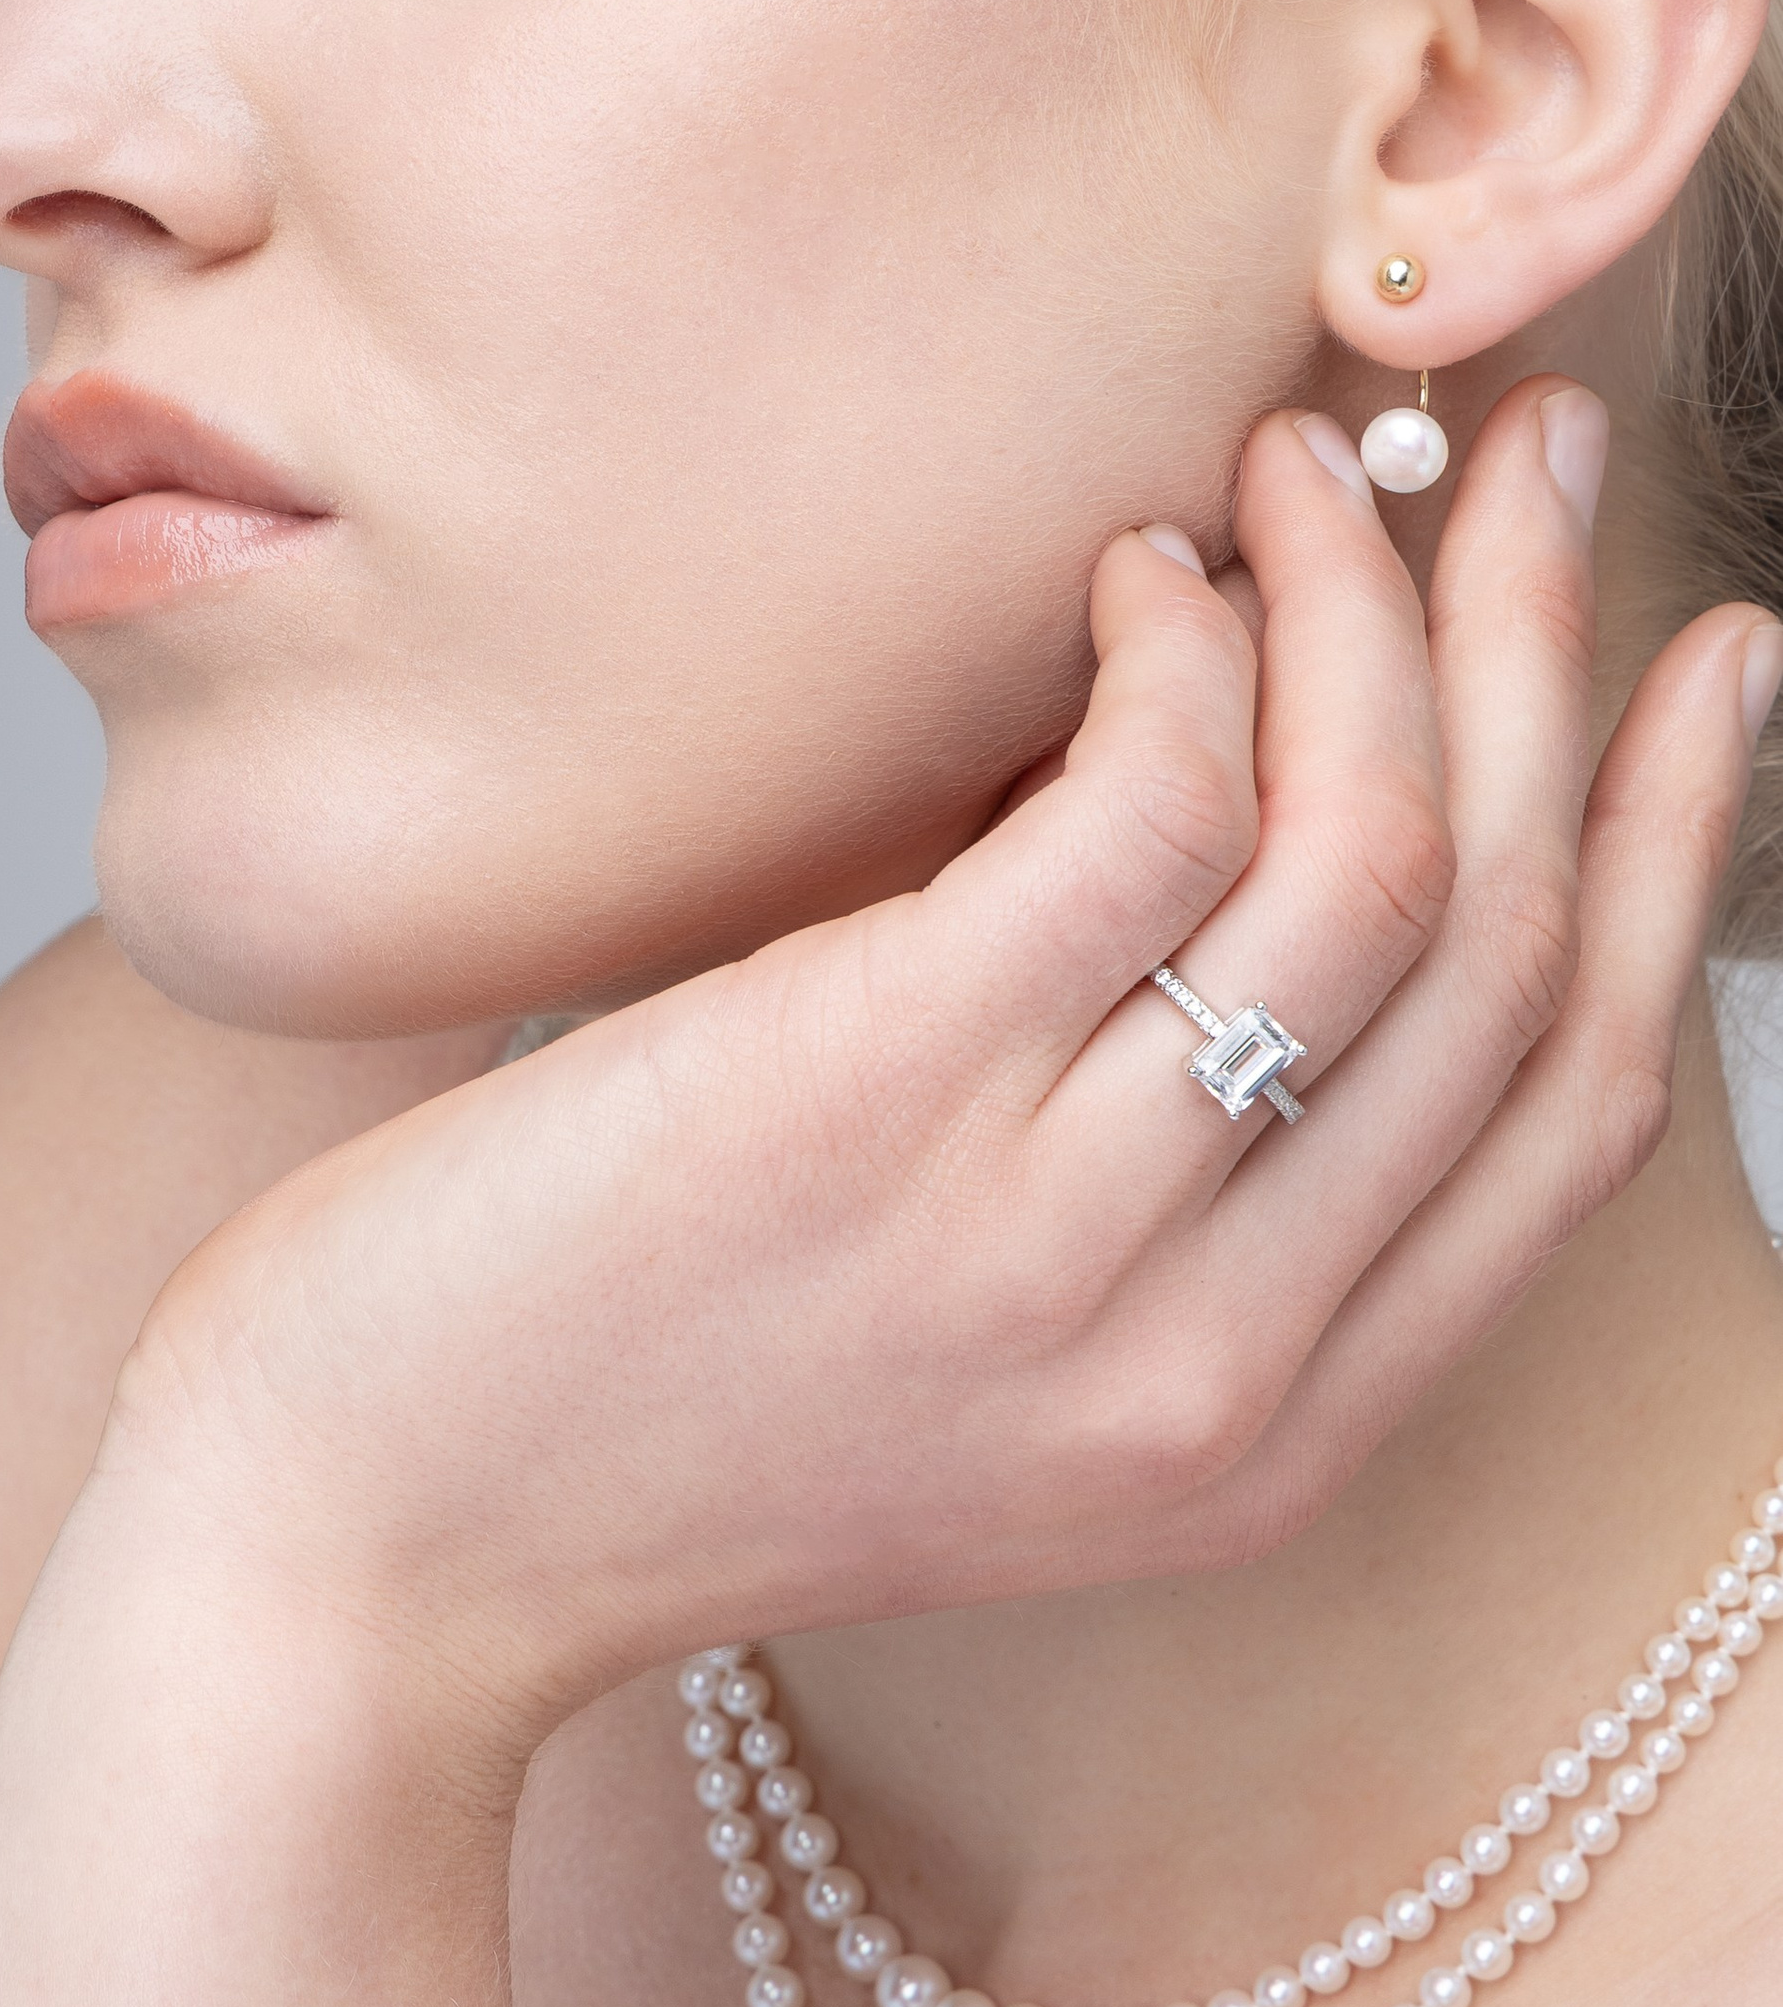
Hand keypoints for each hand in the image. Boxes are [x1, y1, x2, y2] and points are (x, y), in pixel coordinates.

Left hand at [111, 383, 1773, 1743]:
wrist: (358, 1554)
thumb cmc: (624, 1416)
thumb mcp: (964, 1376)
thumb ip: (1143, 1197)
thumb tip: (1237, 841)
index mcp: (1268, 1439)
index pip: (1576, 1111)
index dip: (1668, 857)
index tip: (1699, 667)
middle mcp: (1212, 1365)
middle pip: (1509, 951)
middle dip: (1563, 658)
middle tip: (1544, 451)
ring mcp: (1059, 1239)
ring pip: (1370, 854)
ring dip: (1379, 603)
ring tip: (1304, 457)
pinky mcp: (886, 1091)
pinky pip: (1151, 801)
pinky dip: (1182, 643)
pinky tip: (1125, 569)